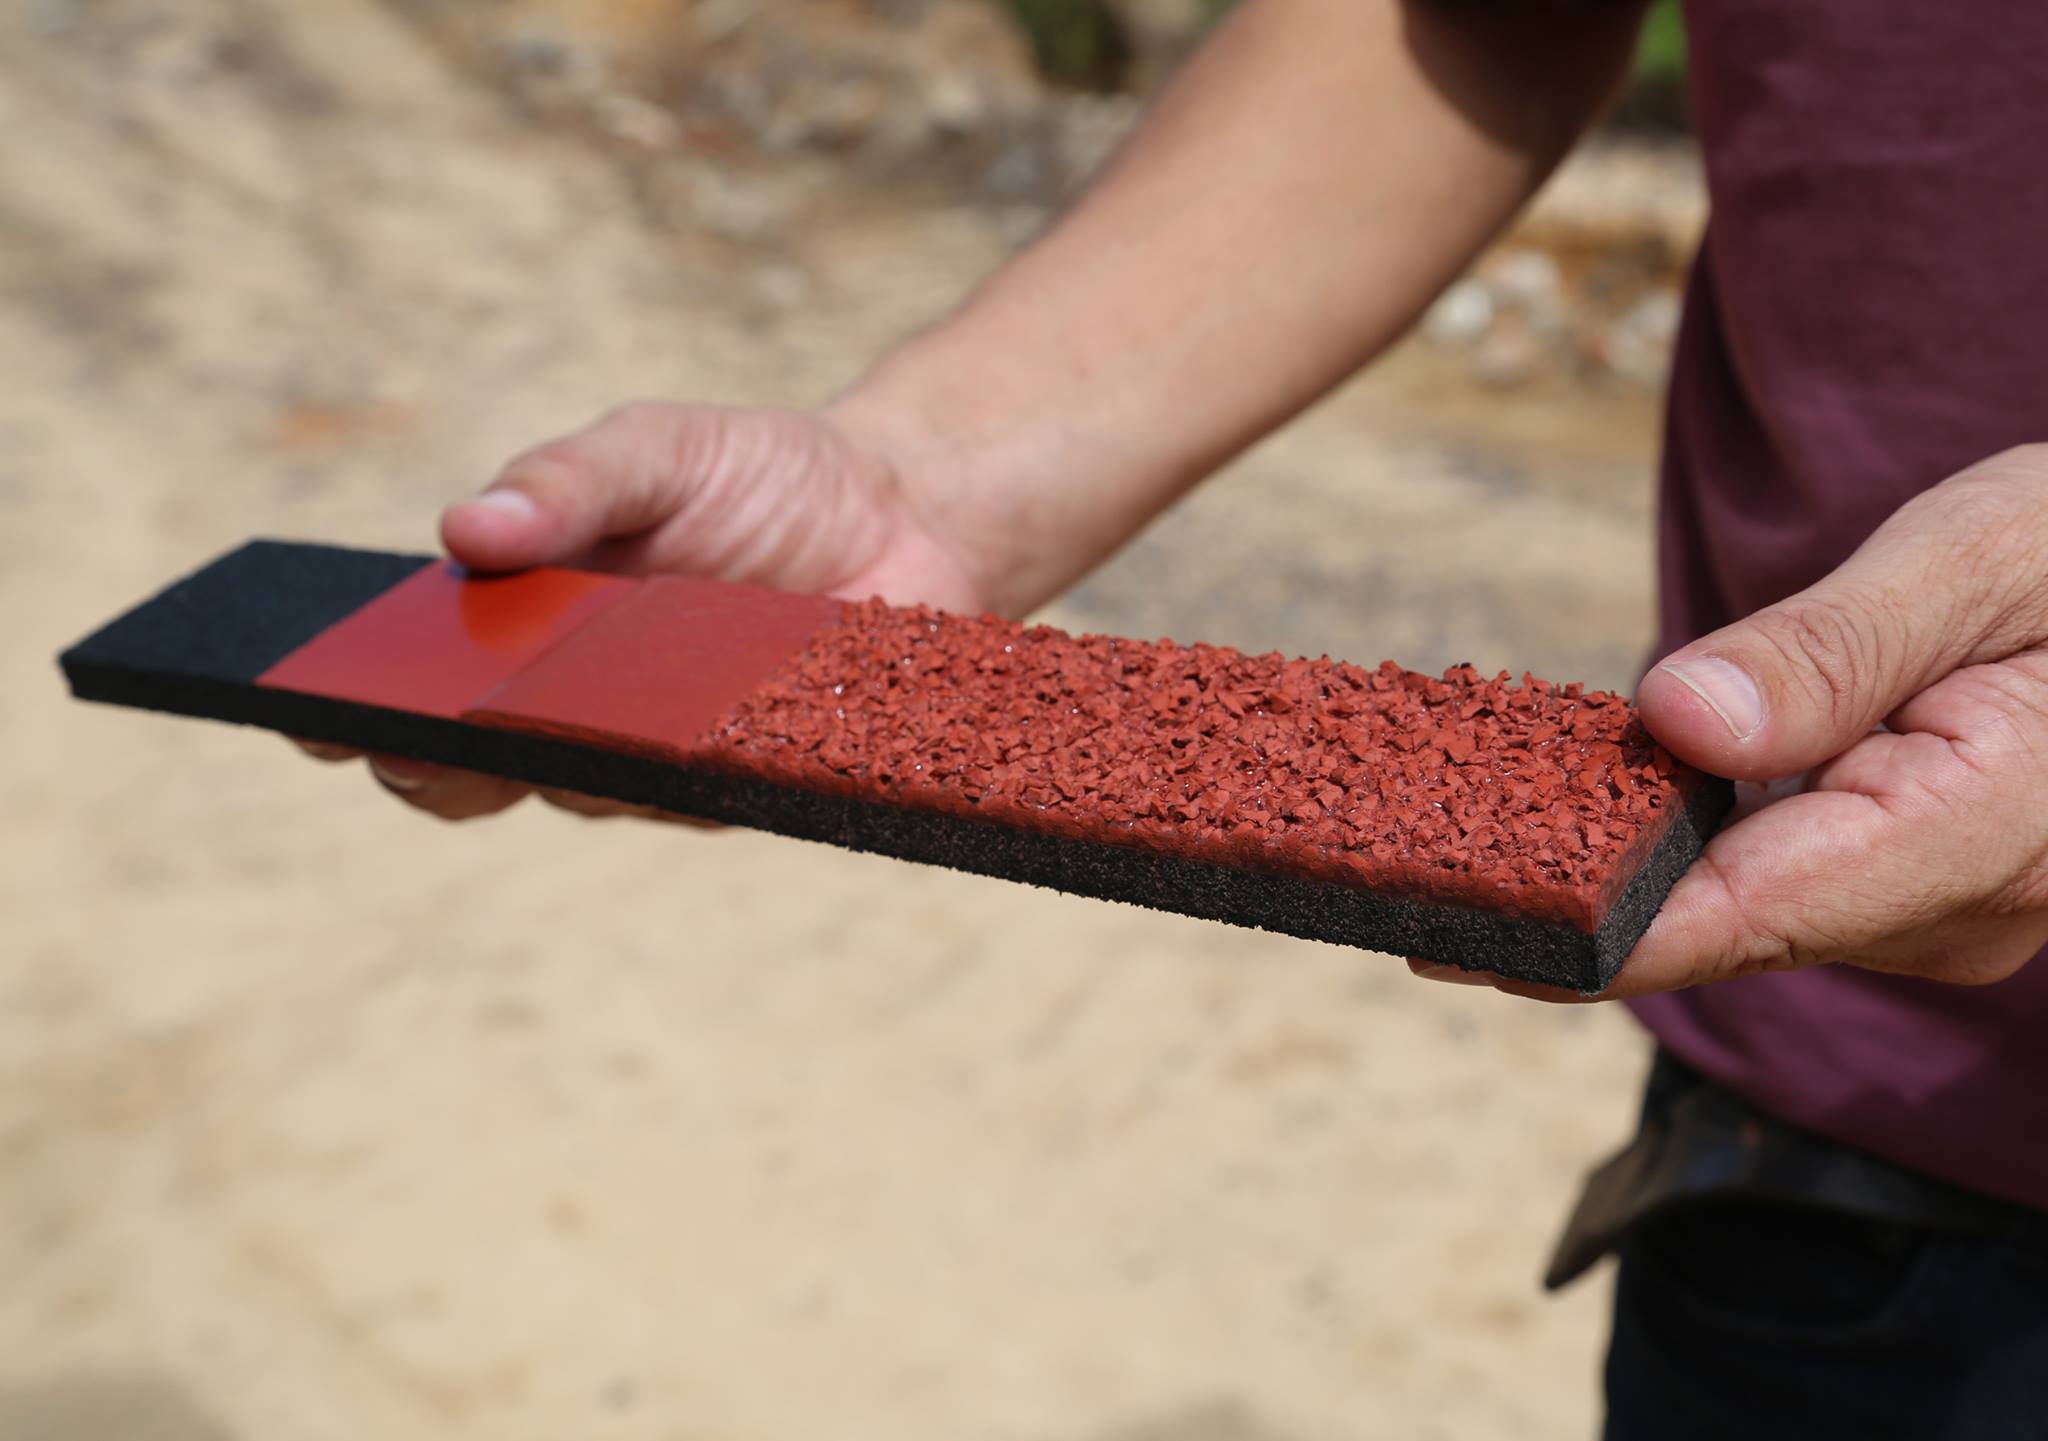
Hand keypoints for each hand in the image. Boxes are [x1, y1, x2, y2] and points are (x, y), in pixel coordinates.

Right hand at [298, 401, 992, 820]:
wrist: (907, 510)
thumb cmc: (760, 476)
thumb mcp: (658, 448)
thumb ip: (570, 480)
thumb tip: (464, 528)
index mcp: (527, 629)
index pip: (418, 690)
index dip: (350, 709)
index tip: (305, 709)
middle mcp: (579, 714)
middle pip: (477, 774)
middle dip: (437, 762)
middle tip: (422, 737)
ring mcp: (663, 761)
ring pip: (590, 792)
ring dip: (575, 755)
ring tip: (580, 708)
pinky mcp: (753, 784)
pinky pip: (706, 795)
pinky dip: (694, 765)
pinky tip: (703, 729)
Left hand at [1420, 445, 2047, 999]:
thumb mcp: (1980, 558)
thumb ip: (1836, 651)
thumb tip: (1679, 722)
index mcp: (1983, 832)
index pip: (1748, 914)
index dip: (1592, 937)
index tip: (1456, 935)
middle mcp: (1947, 909)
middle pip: (1713, 926)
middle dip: (1554, 909)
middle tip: (1385, 876)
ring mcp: (1920, 913)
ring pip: (1722, 912)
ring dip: (1587, 884)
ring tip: (1426, 853)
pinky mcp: (1890, 887)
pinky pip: (1750, 882)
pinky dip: (1648, 854)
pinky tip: (1540, 827)